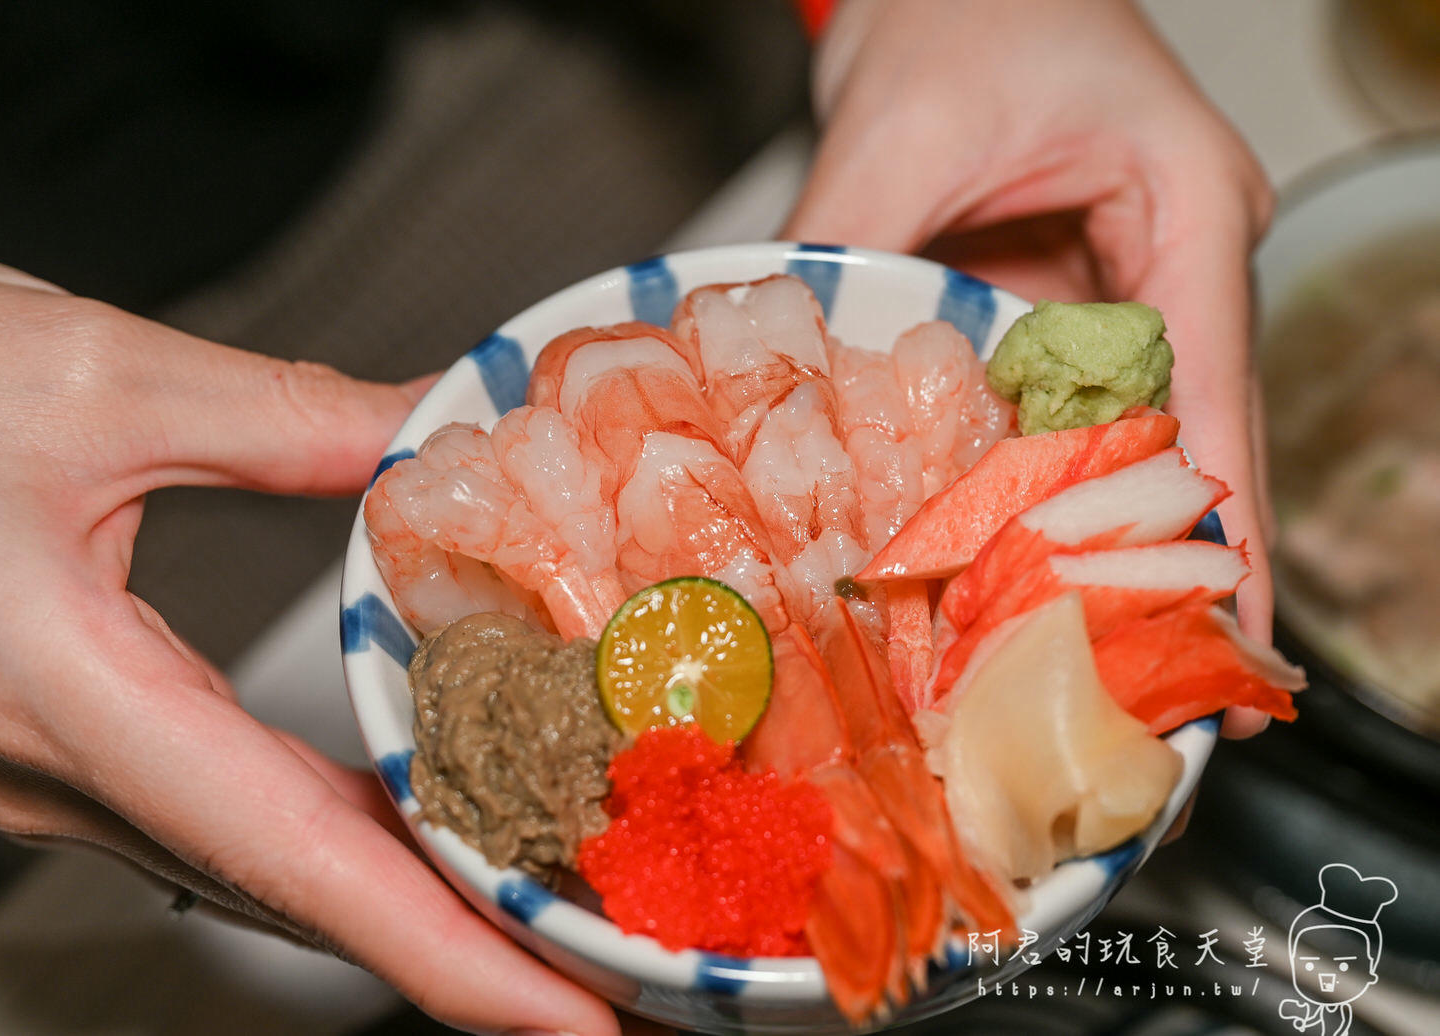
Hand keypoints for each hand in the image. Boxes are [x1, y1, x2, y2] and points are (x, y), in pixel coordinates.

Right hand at [0, 248, 619, 1034]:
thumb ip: (287, 420)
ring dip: (410, 898)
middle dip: (464, 951)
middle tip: (610, 980)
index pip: (296, 860)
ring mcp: (57, 765)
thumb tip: (433, 432)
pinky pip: (227, 813)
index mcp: (67, 691)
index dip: (446, 956)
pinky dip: (338, 834)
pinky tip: (420, 819)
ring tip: (549, 912)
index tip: (569, 1023)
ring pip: (265, 864)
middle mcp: (63, 765)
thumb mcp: (98, 374)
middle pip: (300, 890)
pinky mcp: (65, 735)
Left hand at [784, 0, 1275, 737]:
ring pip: (1125, 440)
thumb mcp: (901, 129)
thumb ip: (851, 248)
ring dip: (1097, 540)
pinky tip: (1005, 564)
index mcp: (1187, 206)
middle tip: (1147, 692)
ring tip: (1077, 656)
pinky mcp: (1065, 311)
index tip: (1222, 626)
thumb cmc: (967, 6)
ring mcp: (1124, 293)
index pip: (1212, 387)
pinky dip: (1037, 490)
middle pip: (1188, 438)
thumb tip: (782, 367)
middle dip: (1162, 561)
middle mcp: (1176, 262)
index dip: (1216, 522)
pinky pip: (1061, 416)